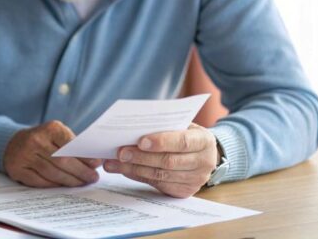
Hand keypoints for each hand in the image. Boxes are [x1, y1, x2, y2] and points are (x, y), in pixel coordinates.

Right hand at [3, 121, 102, 186]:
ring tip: (82, 183)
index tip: (96, 164)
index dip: (84, 156)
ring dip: (70, 181)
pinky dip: (54, 185)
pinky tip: (64, 185)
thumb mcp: (57, 134)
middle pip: (63, 161)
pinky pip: (40, 181)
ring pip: (52, 173)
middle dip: (80, 172)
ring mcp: (25, 155)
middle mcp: (35, 140)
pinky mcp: (18, 169)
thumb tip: (94, 162)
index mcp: (49, 128)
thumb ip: (74, 145)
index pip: (70, 144)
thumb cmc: (43, 139)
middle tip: (92, 178)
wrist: (13, 143)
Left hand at [103, 123, 217, 197]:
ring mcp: (195, 180)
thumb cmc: (184, 134)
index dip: (161, 142)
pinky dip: (137, 176)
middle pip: (168, 161)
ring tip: (113, 162)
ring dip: (134, 168)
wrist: (202, 154)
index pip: (182, 141)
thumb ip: (164, 126)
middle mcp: (204, 162)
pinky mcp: (184, 191)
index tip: (140, 141)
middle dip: (141, 157)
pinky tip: (123, 169)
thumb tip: (130, 129)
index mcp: (204, 141)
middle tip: (120, 152)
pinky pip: (157, 184)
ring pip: (160, 175)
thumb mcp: (181, 125)